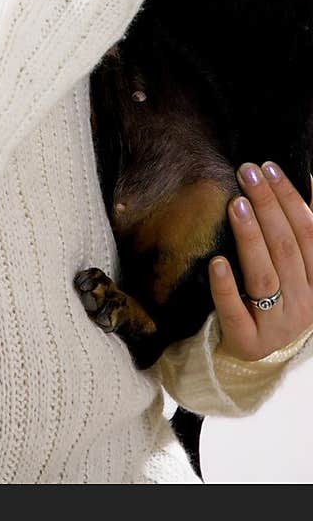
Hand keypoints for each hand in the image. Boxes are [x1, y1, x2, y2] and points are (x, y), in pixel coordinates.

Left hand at [210, 162, 312, 360]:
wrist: (255, 352)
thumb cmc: (275, 297)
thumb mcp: (296, 267)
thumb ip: (302, 229)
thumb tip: (308, 179)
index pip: (308, 232)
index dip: (290, 197)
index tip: (268, 167)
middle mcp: (303, 303)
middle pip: (286, 248)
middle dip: (267, 206)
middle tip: (246, 174)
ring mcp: (277, 325)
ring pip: (265, 276)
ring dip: (250, 238)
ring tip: (235, 204)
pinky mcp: (248, 341)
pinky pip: (236, 312)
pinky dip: (226, 287)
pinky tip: (216, 262)